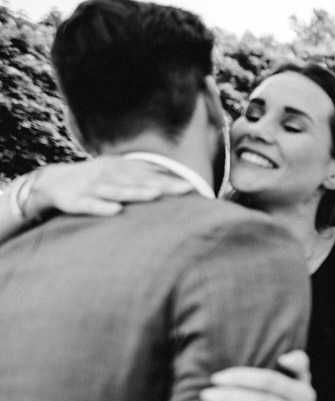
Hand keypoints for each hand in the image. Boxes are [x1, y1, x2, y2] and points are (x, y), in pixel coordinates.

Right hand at [26, 157, 191, 218]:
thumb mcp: (119, 173)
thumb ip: (143, 175)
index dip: (172, 181)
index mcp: (120, 168)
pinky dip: (102, 207)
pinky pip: (90, 205)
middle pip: (139, 180)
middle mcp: (109, 175)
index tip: (194, 189)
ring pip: (117, 190)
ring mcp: (93, 187)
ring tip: (155, 195)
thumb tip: (173, 177)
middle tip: (186, 190)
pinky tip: (116, 211)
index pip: (150, 174)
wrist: (53, 182)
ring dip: (136, 192)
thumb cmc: (96, 179)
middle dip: (162, 185)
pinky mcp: (76, 200)